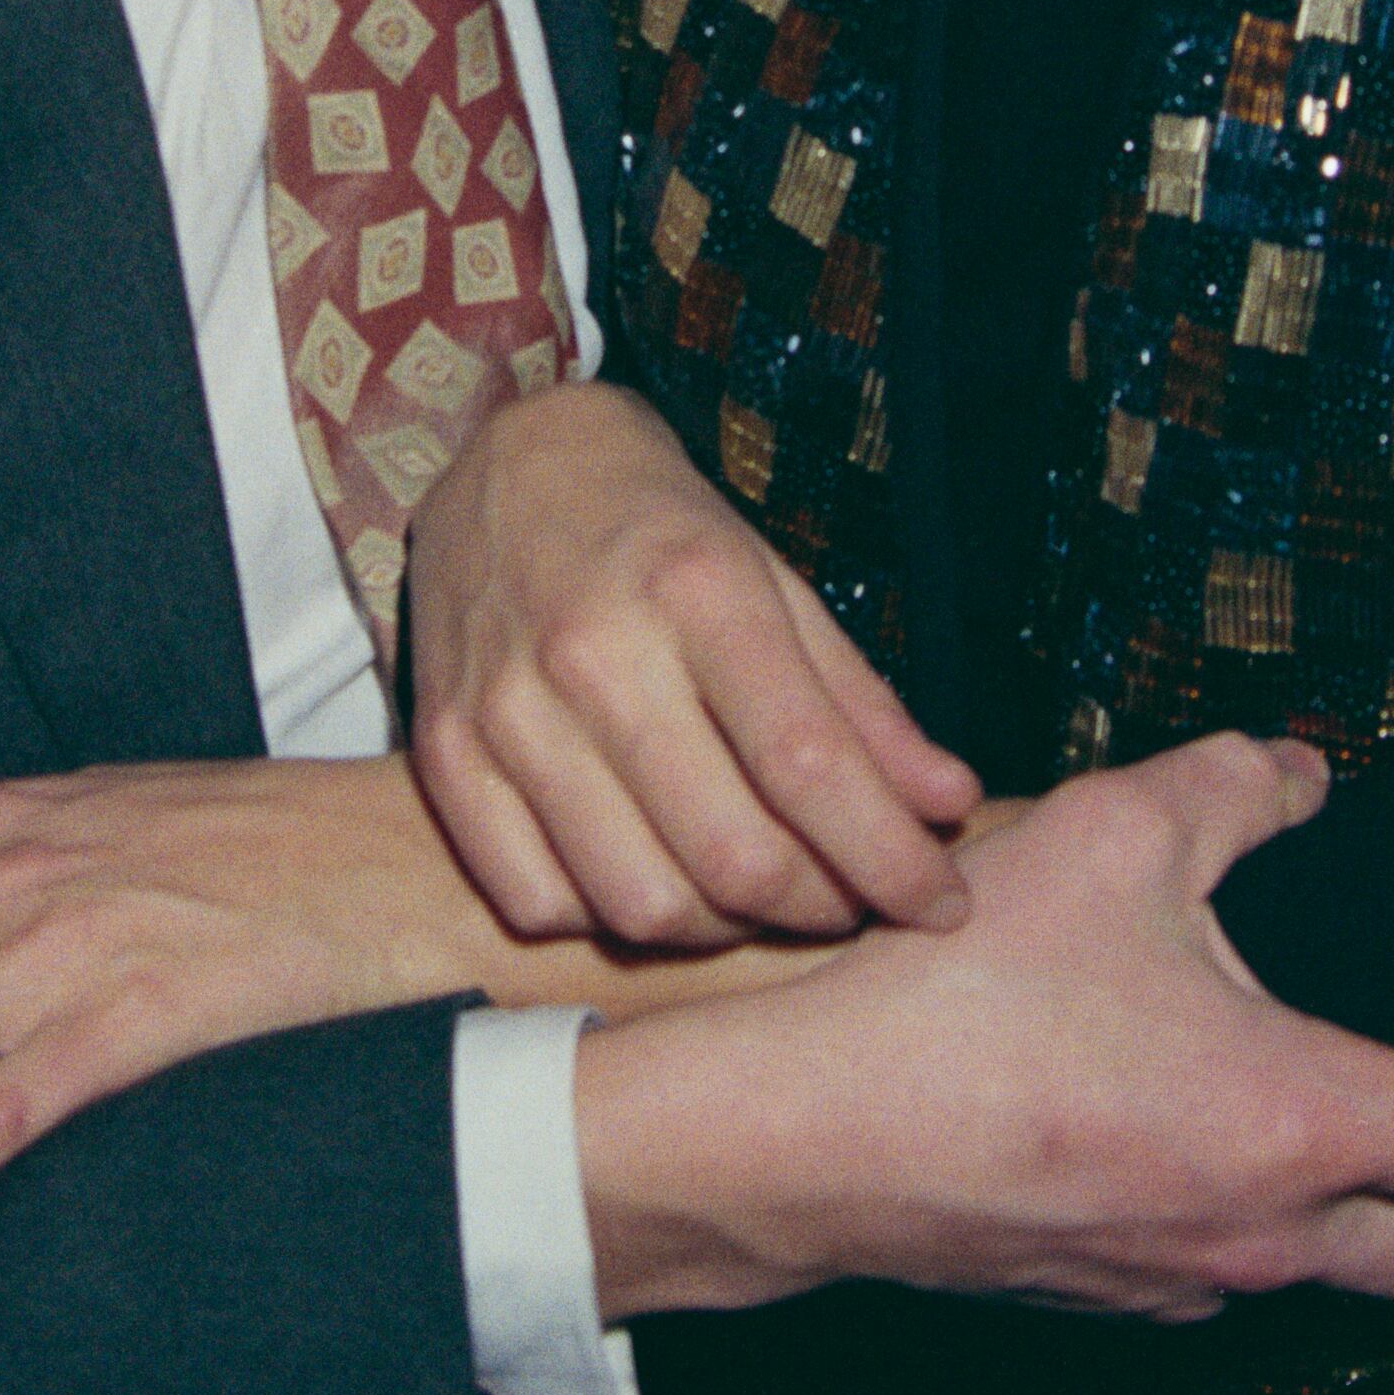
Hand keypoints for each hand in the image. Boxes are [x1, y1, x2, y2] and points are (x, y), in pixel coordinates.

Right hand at [409, 377, 980, 945]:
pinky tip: (653, 876)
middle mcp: (592, 650)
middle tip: (852, 900)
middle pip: (730, 855)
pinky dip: (612, 921)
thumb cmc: (661, 532)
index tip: (942, 902)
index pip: (808, 764)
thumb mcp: (777, 582)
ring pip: (639, 902)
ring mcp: (505, 709)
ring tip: (759, 893)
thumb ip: (862, 702)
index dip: (890, 857)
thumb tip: (950, 803)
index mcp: (696, 589)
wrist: (509, 464)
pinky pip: (538, 904)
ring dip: (726, 930)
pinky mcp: (443, 754)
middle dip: (821, 907)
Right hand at [573, 733, 1393, 1321]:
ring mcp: (1182, 1284)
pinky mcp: (1098, 1302)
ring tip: (1285, 1099)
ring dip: (1346, 1203)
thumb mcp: (1109, 834)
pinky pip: (1212, 1267)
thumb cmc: (953, 991)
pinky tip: (1150, 1126)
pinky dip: (1224, 1209)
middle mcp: (1270, 1232)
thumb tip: (1296, 774)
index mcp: (1310, 1122)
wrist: (791, 1138)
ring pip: (1329, 1266)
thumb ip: (1229, 792)